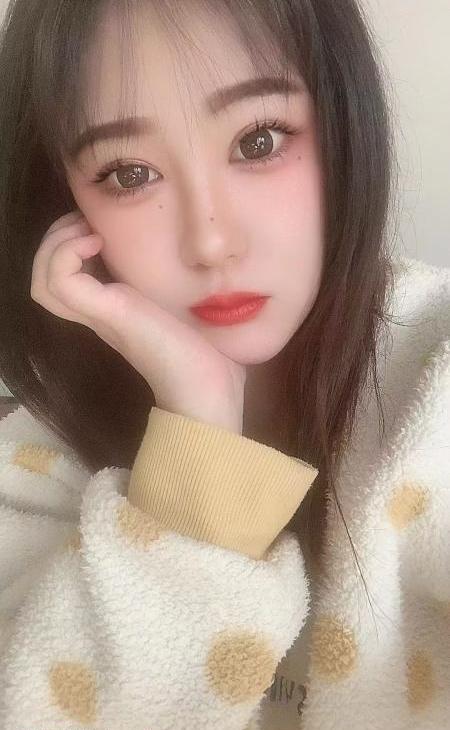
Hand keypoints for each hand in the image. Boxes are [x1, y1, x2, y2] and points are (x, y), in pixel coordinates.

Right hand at [30, 210, 246, 433]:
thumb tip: (208, 263)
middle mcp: (101, 314)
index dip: (70, 247)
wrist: (212, 393)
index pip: (64, 282)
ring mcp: (101, 315)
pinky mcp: (110, 313)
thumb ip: (184, 290)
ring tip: (87, 233)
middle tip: (86, 224)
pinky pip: (60, 282)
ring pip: (42, 280)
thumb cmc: (211, 357)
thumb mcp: (191, 310)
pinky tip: (97, 243)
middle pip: (43, 279)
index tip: (99, 229)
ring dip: (55, 244)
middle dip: (56, 239)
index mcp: (115, 313)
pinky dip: (66, 254)